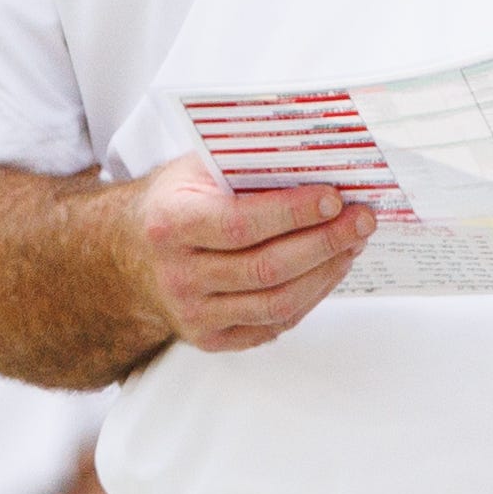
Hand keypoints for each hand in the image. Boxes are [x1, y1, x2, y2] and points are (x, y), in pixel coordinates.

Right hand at [127, 154, 374, 352]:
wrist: (130, 254)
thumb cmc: (175, 204)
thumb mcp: (194, 170)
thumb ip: (242, 163)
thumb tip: (313, 155)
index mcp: (171, 224)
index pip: (240, 225)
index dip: (293, 213)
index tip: (334, 198)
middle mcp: (178, 275)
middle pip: (266, 268)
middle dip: (325, 242)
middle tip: (362, 220)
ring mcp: (193, 313)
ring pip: (276, 303)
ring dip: (326, 272)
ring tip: (353, 244)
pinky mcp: (211, 339)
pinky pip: (273, 325)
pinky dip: (310, 297)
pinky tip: (329, 270)